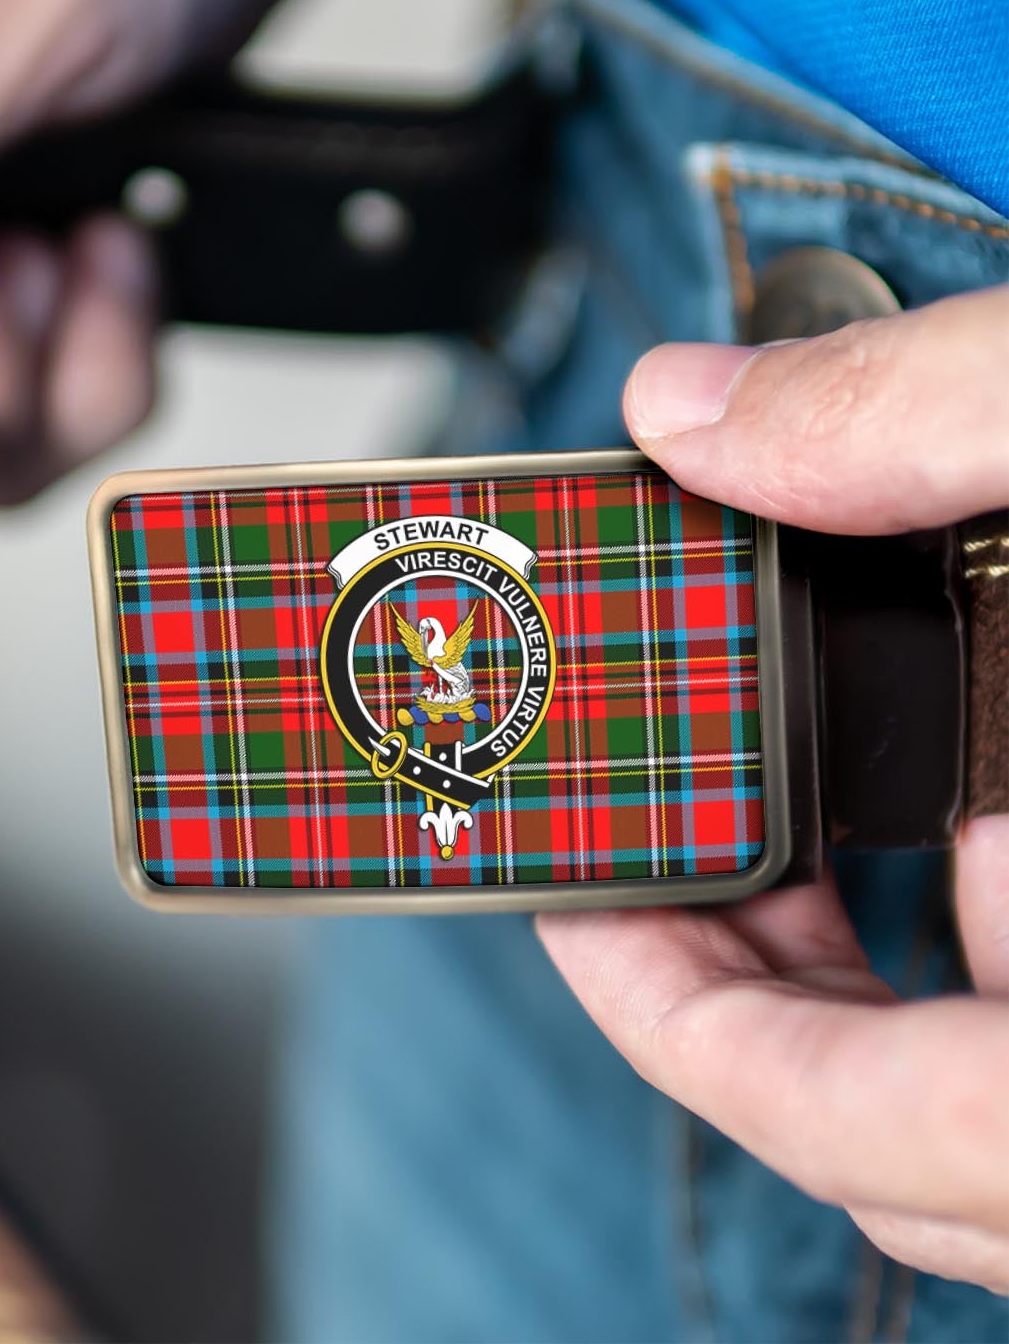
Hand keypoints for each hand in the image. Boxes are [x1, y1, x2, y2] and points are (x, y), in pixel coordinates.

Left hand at [539, 287, 1008, 1291]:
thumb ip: (933, 417)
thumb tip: (695, 408)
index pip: (873, 1125)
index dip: (687, 1025)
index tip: (568, 903)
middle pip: (899, 1127)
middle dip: (747, 979)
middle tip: (636, 843)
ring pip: (976, 1094)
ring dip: (853, 965)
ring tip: (753, 821)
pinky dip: (961, 941)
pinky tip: (937, 813)